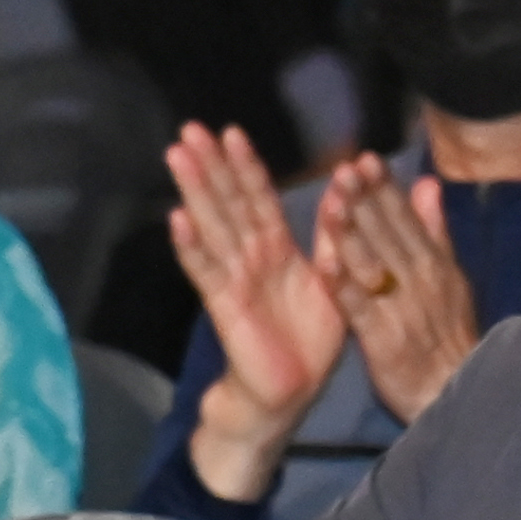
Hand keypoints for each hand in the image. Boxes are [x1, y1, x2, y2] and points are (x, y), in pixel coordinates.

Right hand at [167, 123, 357, 500]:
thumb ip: (334, 242)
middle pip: (228, 204)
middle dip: (211, 166)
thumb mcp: (333, 284)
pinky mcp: (226, 305)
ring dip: (195, 191)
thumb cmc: (310, 339)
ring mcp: (234, 279)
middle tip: (190, 128)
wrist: (291, 391)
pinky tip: (177, 218)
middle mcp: (251, 259)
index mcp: (278, 251)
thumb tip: (344, 195)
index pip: (259, 200)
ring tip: (179, 156)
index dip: (246, 167)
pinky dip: (192, 245)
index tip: (232, 131)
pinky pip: (207, 270)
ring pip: (213, 227)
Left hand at [313, 161, 481, 424]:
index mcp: (435, 264)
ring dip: (354, 234)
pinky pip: (363, 308)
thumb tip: (427, 183)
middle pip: (389, 235)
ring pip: (375, 266)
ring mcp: (402, 309)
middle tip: (344, 169)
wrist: (453, 390)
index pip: (406, 219)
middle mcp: (420, 281)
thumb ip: (434, 231)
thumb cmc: (445, 333)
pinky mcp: (385, 339)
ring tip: (333, 204)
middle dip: (366, 201)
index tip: (364, 160)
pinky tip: (326, 265)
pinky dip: (346, 286)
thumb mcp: (450, 278)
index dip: (384, 189)